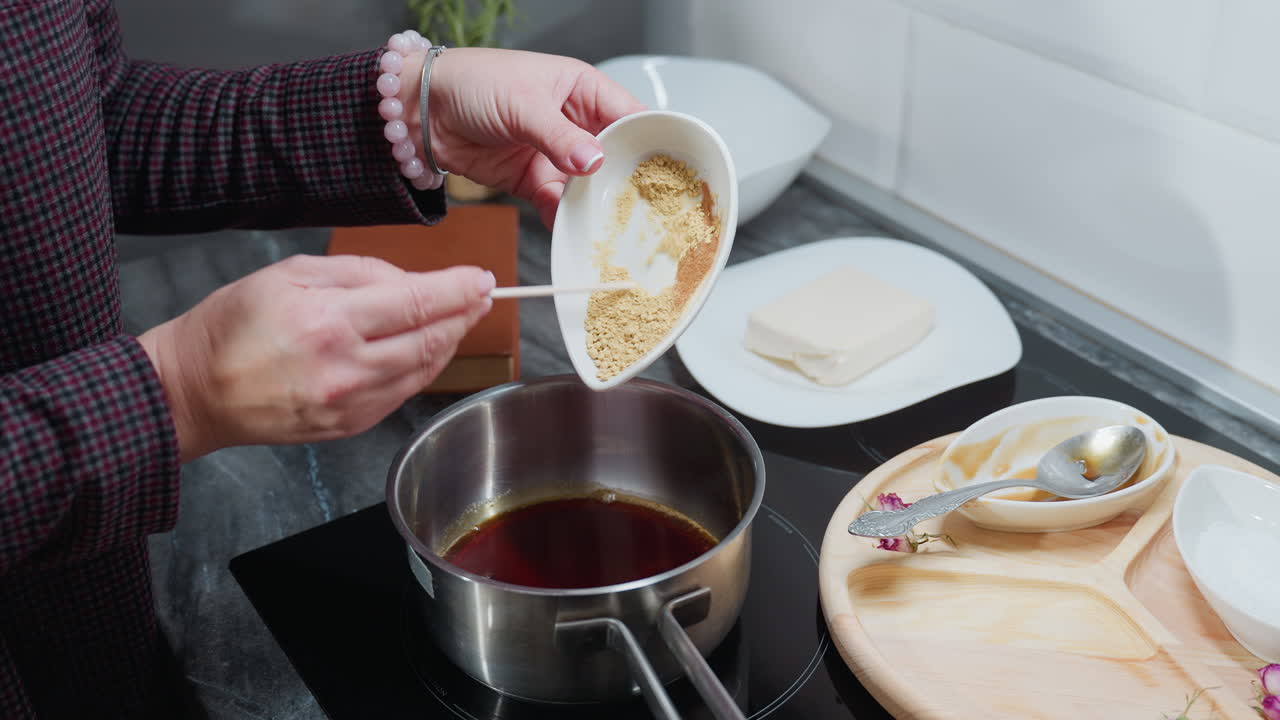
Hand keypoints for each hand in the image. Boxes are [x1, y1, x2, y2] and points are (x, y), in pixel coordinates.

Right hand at [137, 254, 493, 460]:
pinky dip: (422, 368)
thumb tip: (410, 280)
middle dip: (464, 314)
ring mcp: (349, 402)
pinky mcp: (349, 426)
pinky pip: (402, 393)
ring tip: (459, 318)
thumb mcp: (290, 272)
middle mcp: (345, 366)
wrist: (194, 391)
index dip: (459, 289)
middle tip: (481, 295)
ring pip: (424, 369)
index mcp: (329, 320)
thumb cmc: (233, 326)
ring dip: (450, 342)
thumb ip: (358, 271)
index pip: (418, 302)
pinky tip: (426, 349)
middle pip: (431, 338)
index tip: (482, 279)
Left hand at [400, 48, 645, 227]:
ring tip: (611, 224)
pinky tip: (572, 227)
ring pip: (589, 184)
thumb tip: (594, 161)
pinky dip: (564, 216)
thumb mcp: (523, 104)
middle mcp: (575, 122)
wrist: (422, 110)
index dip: (649, 141)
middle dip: (627, 180)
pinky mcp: (533, 179)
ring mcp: (555, 153)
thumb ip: (559, 137)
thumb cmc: (472, 83)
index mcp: (582, 90)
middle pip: (615, 156)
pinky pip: (558, 202)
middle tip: (643, 207)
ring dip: (596, 203)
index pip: (629, 115)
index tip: (667, 170)